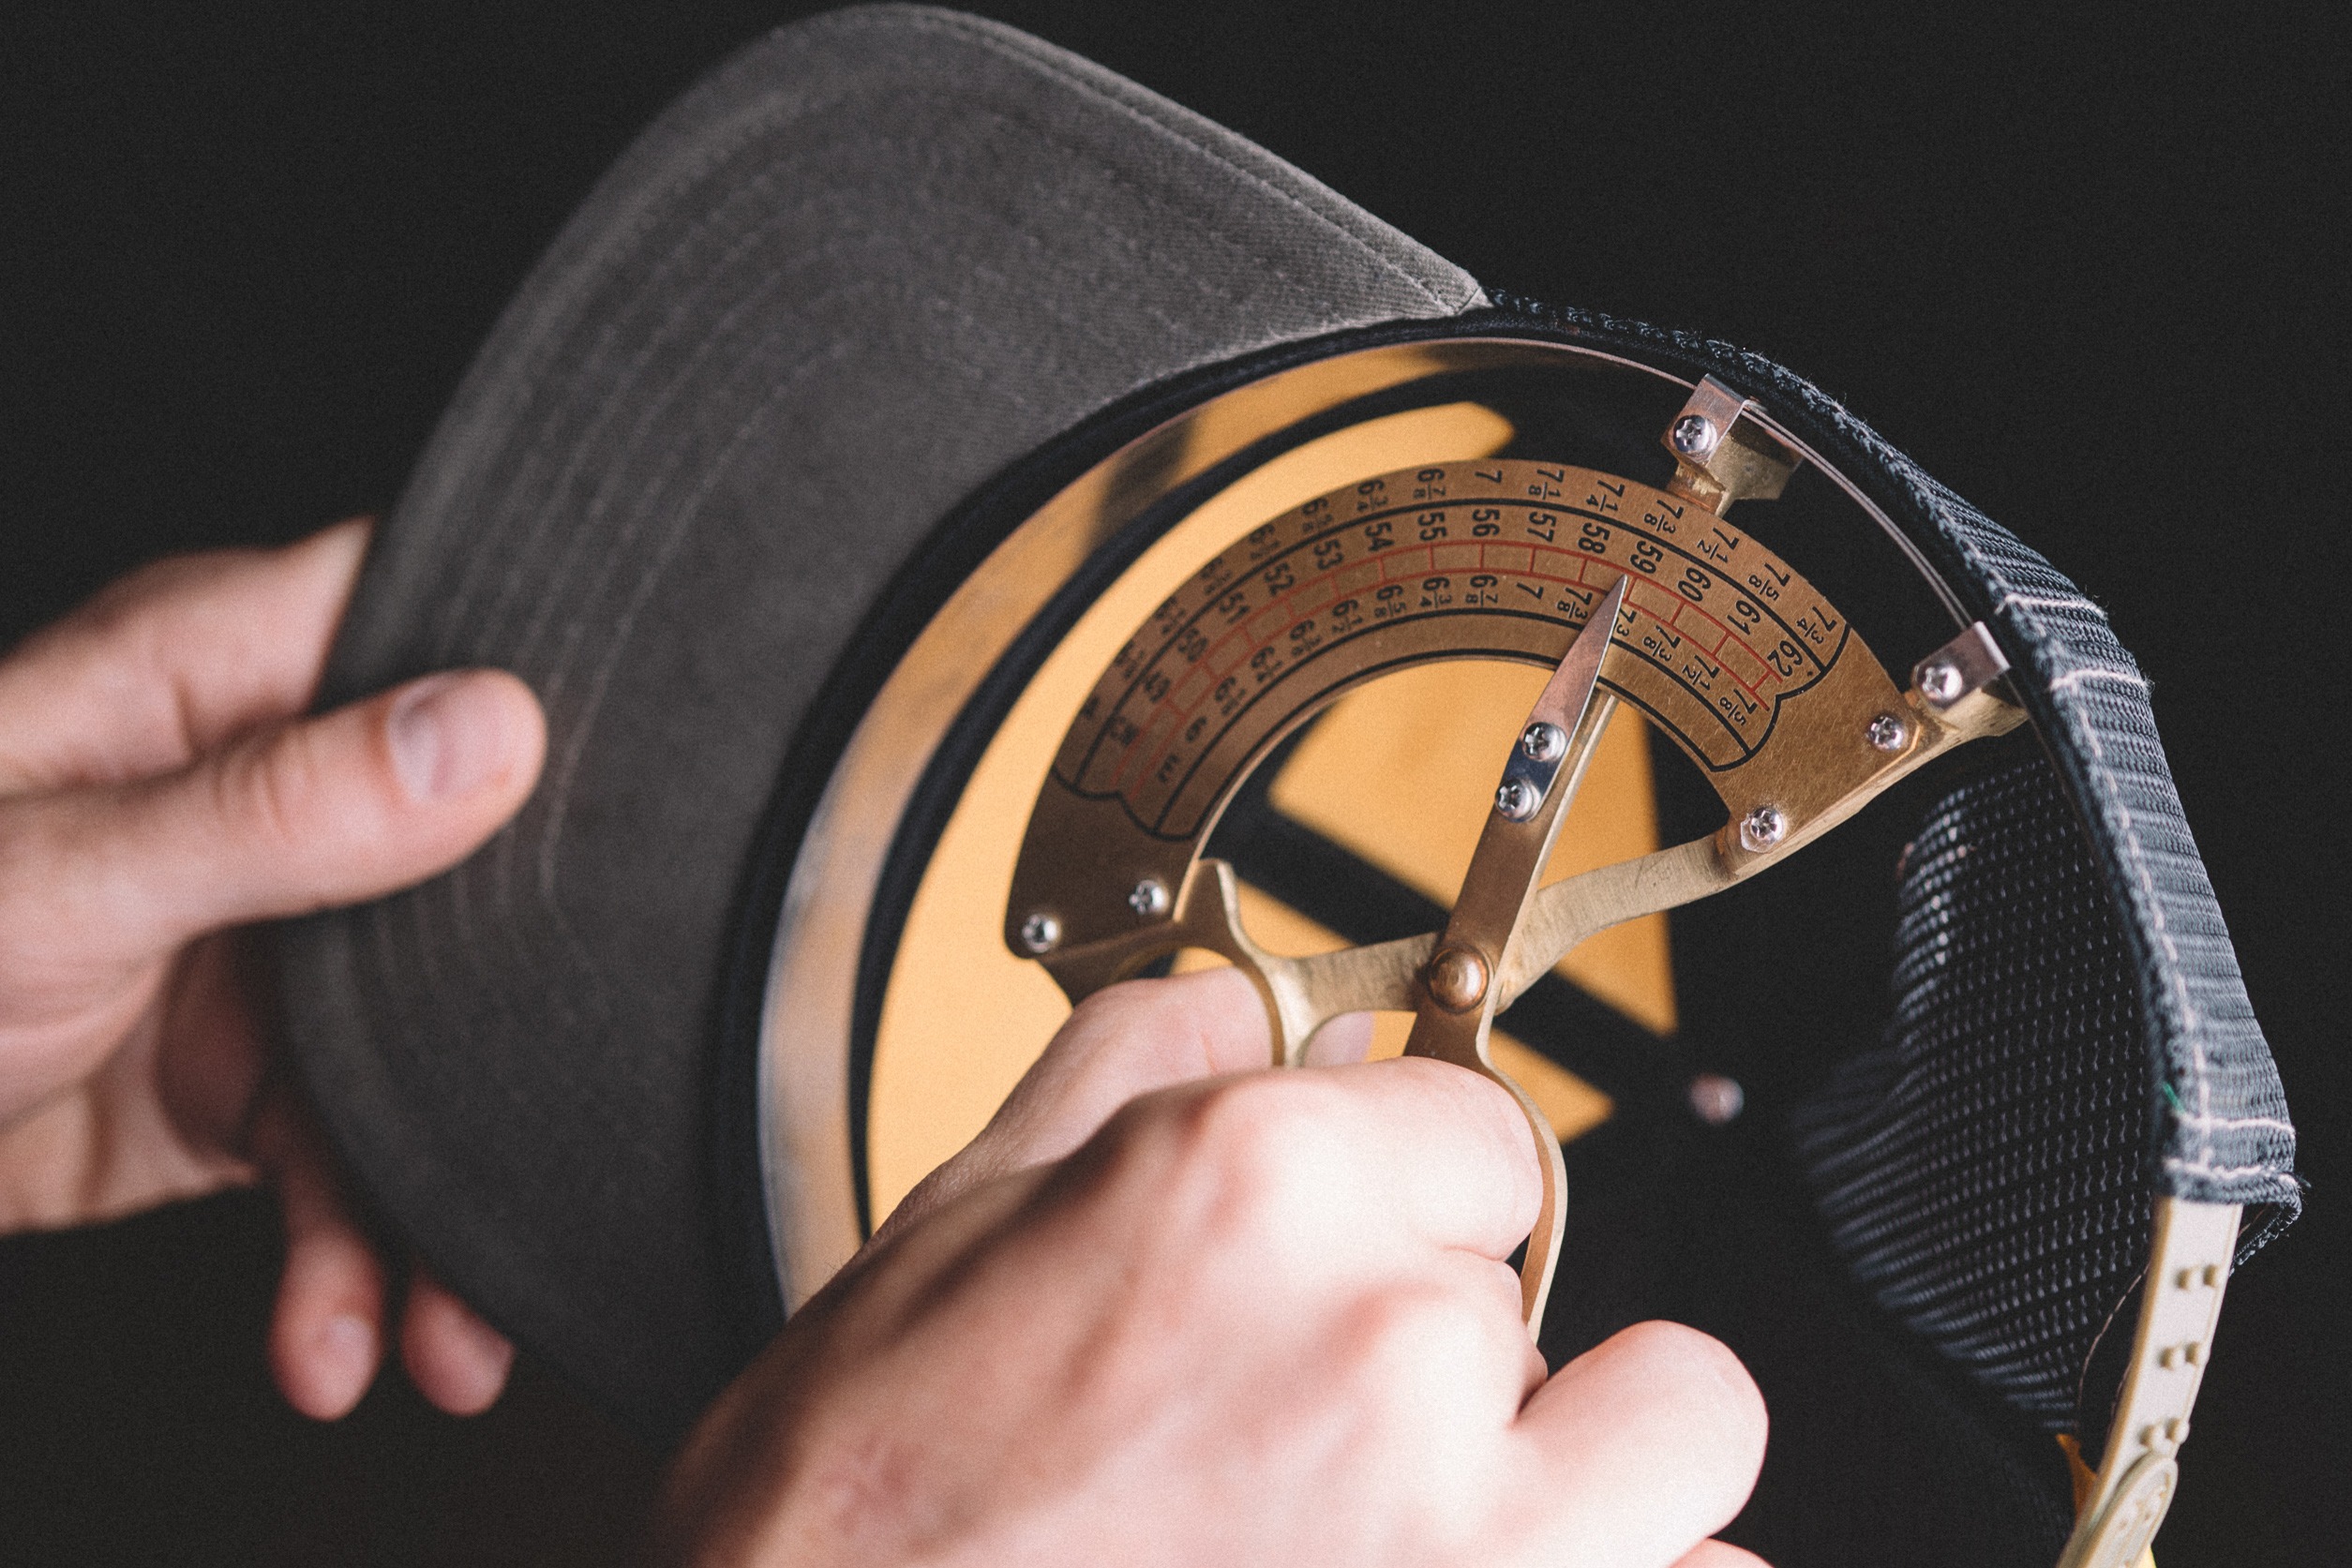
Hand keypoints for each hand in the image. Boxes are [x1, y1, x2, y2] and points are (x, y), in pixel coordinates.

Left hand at [0, 521, 545, 1419]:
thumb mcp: (64, 876)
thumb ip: (274, 810)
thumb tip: (491, 728)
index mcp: (224, 684)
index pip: (436, 625)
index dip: (558, 679)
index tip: (661, 786)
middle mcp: (268, 805)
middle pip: (475, 875)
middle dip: (527, 1025)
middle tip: (574, 1126)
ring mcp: (266, 947)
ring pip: (424, 1054)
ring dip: (438, 1208)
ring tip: (456, 1331)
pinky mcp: (241, 1080)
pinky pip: (343, 1163)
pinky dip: (350, 1263)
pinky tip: (334, 1338)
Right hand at [666, 969, 1768, 1567]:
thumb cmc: (855, 1524)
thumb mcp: (953, 1223)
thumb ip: (1137, 1068)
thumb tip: (1264, 1013)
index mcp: (1256, 1186)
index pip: (1471, 1117)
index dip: (1400, 1187)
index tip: (1357, 1242)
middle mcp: (1391, 1344)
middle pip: (1535, 1271)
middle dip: (1442, 1329)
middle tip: (1305, 1420)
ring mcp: (1476, 1536)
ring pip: (1673, 1425)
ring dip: (1586, 1459)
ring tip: (1426, 1512)